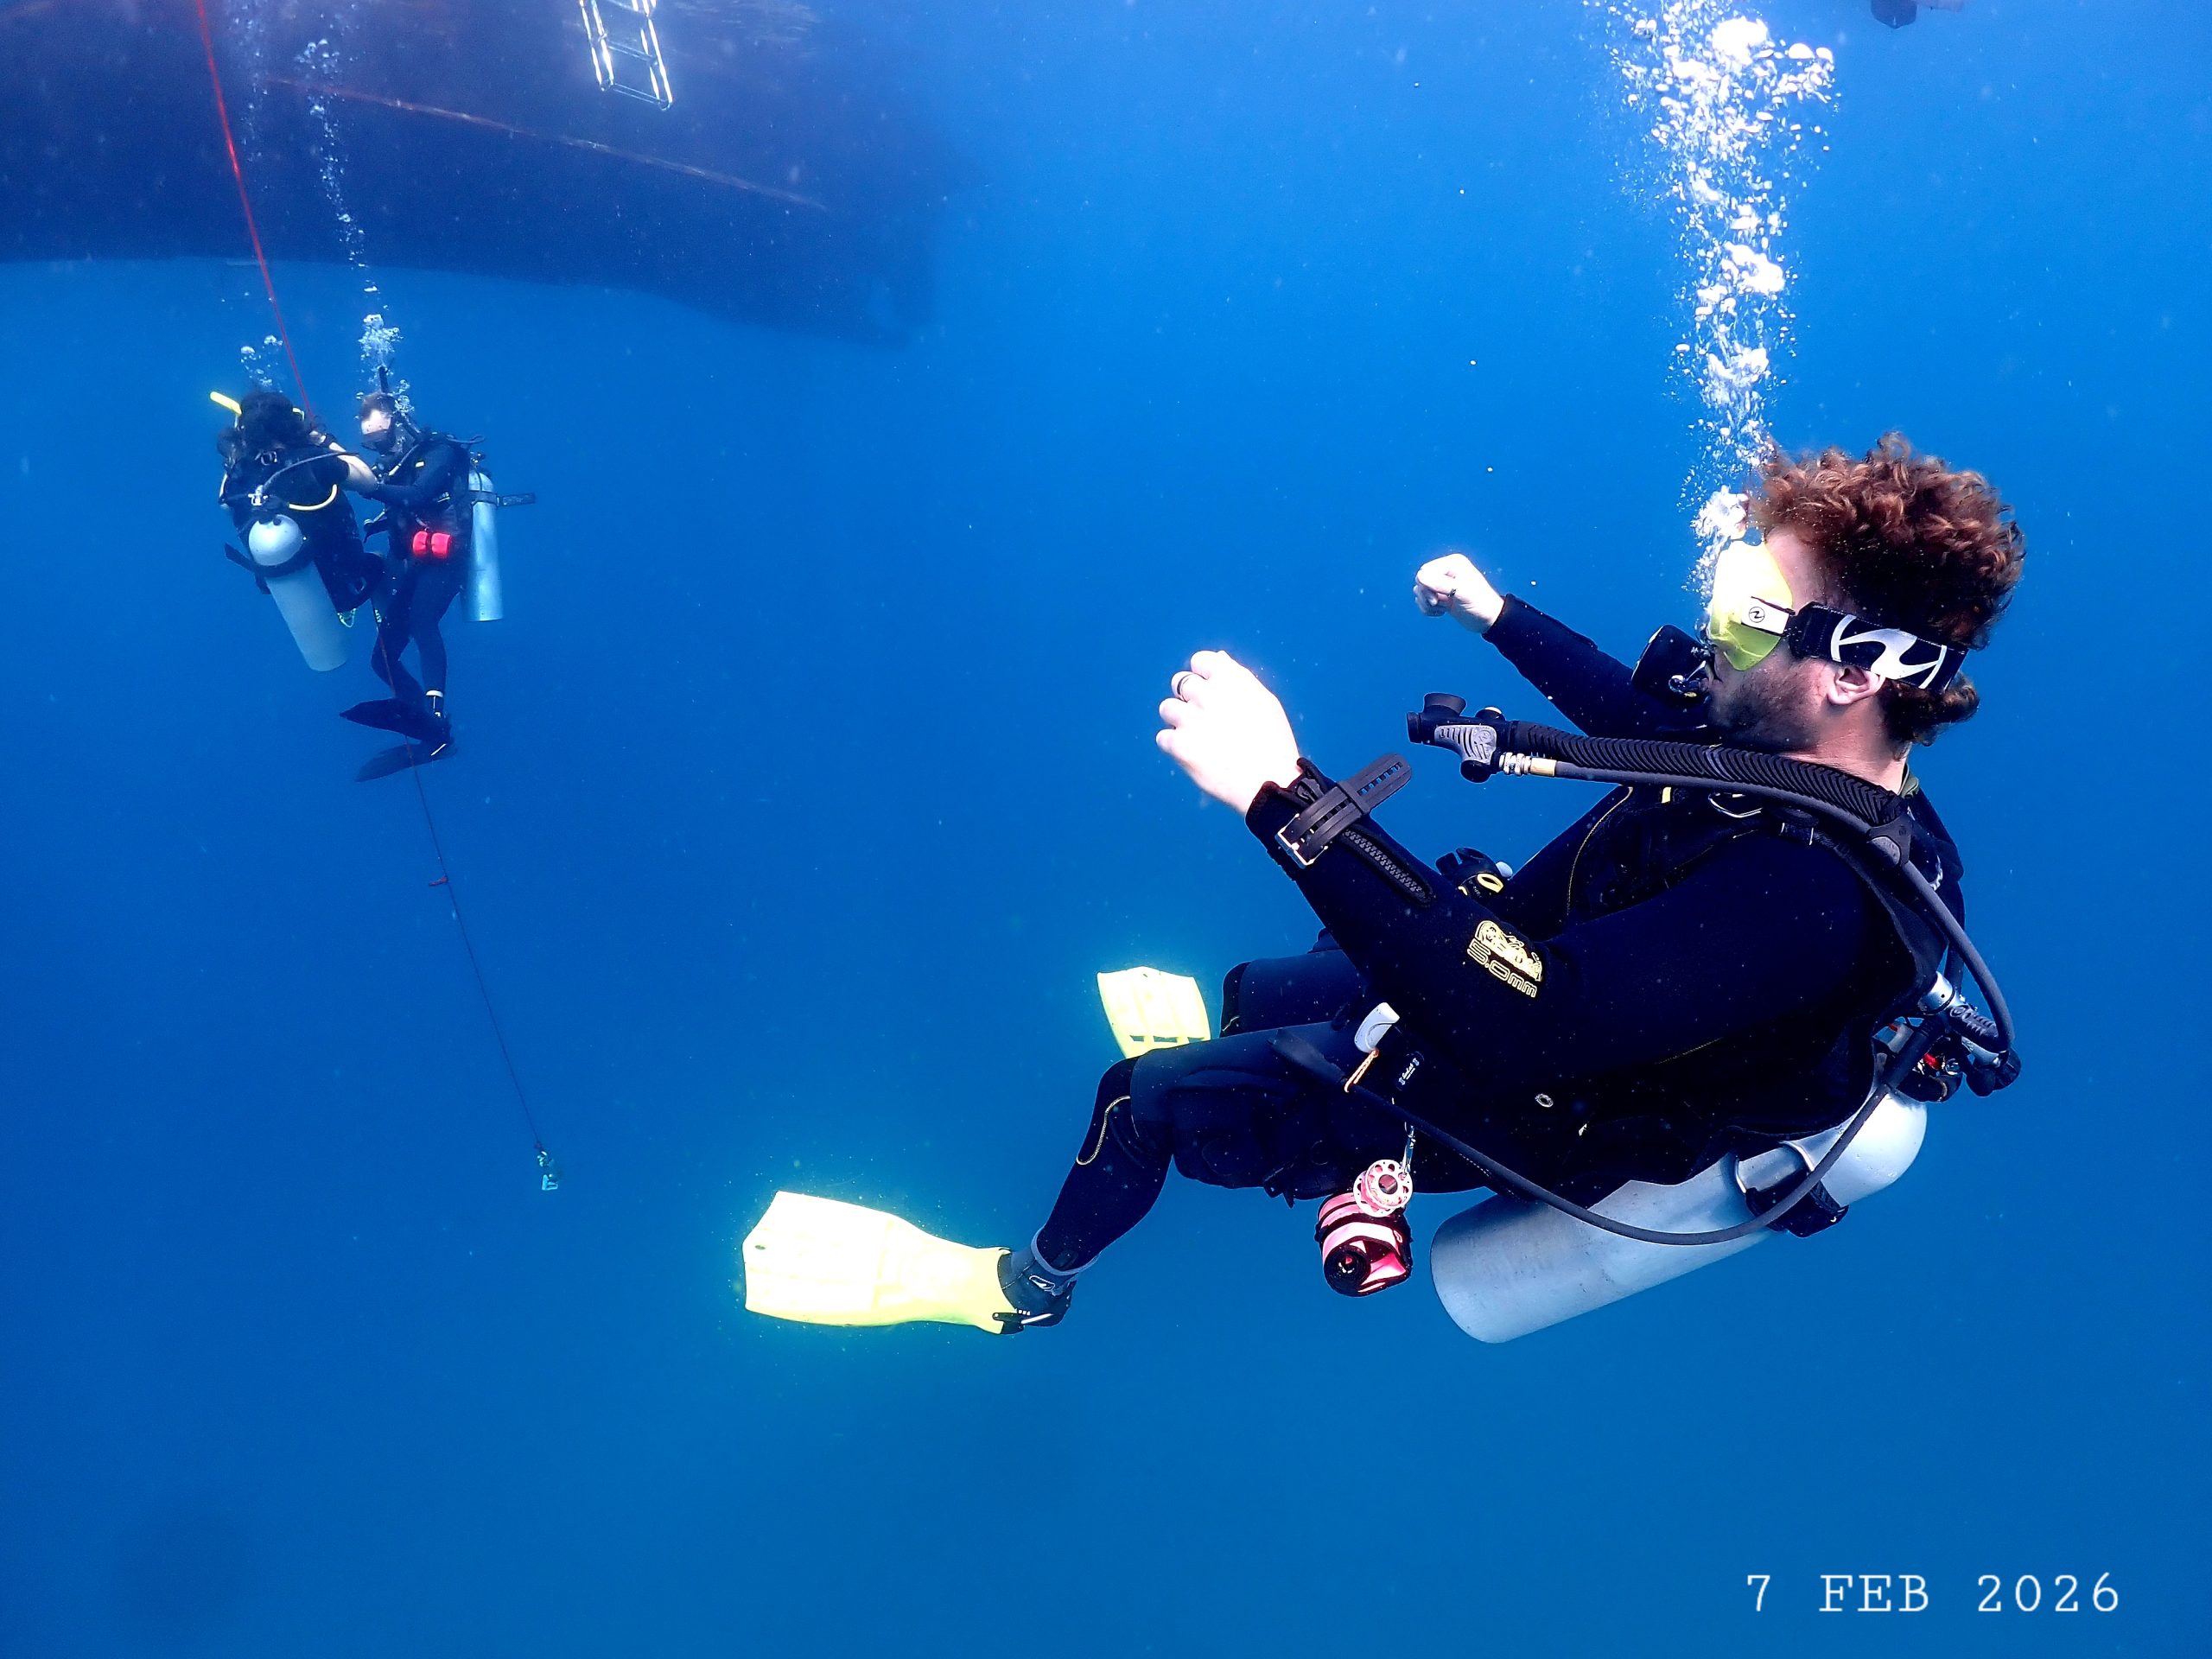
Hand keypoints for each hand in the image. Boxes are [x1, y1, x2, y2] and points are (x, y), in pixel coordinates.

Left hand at [1155, 650, 1302, 813]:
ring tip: (1199, 737)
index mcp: (1229, 678)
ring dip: (1179, 720)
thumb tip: (1218, 658)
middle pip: (1180, 683)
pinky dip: (1175, 746)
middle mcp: (1207, 694)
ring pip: (1166, 708)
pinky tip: (1195, 754)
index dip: (1203, 677)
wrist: (1270, 782)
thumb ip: (1238, 677)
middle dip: (1190, 699)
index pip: (1199, 661)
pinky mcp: (1179, 745)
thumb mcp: (1264, 701)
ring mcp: (1190, 719)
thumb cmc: (1273, 741)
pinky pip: (1163, 737)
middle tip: (1207, 720)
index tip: (1212, 693)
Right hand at [1412, 552, 1503, 632]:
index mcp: (1452, 563)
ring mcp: (1442, 584)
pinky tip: (1442, 612)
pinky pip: (1422, 601)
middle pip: (1420, 581)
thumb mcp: (1461, 591)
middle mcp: (1446, 571)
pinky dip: (1428, 609)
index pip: (1425, 571)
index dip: (1426, 586)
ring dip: (1427, 604)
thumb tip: (1420, 576)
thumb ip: (1440, 583)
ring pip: (1419, 591)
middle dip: (1426, 595)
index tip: (1437, 599)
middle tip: (1439, 604)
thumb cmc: (1480, 603)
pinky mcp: (1440, 596)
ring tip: (1442, 609)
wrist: (1488, 620)